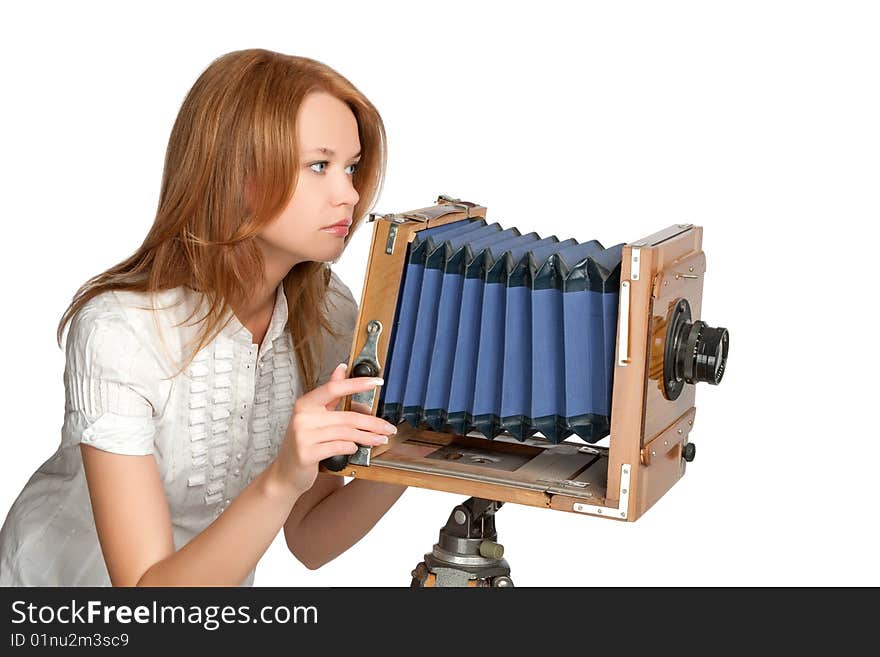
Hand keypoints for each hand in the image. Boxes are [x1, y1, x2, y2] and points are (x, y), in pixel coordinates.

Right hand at [274, 363, 396, 495]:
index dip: (357, 383)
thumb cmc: (304, 443)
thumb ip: (330, 394)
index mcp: (305, 404)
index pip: (334, 388)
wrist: (285, 473)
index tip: (376, 382)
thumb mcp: (314, 416)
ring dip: (368, 437)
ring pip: (346, 433)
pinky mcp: (307, 454)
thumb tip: (341, 369)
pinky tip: (355, 448)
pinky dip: (351, 447)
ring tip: (380, 439)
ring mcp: (303, 436)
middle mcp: (303, 417)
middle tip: (388, 427)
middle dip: (373, 423)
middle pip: (347, 416)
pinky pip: (339, 447)